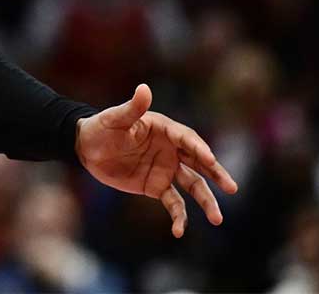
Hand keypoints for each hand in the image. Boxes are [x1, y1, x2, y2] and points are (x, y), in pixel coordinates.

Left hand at [75, 83, 238, 237]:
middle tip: (232, 188)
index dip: (198, 148)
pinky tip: (179, 231)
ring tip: (217, 219)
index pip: (187, 139)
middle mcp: (171, 149)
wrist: (86, 148)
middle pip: (199, 163)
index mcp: (164, 129)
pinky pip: (173, 203)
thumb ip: (132, 108)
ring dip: (206, 201)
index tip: (210, 159)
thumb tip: (144, 88)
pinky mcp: (157, 186)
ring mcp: (166, 169)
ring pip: (193, 185)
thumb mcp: (115, 118)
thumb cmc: (100, 127)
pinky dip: (179, 217)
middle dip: (216, 174)